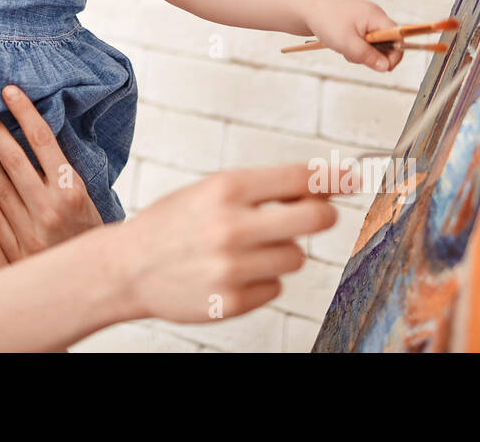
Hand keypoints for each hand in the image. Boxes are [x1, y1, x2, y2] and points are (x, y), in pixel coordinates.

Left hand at [0, 84, 103, 260]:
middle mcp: (50, 207)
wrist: (100, 278)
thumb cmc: (94, 232)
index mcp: (72, 188)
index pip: (42, 140)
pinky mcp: (19, 251)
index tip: (10, 91)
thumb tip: (41, 138)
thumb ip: (64, 172)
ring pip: (0, 187)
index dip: (24, 112)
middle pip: (14, 160)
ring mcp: (31, 231)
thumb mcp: (88, 197)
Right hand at [110, 161, 355, 323]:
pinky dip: (261, 282)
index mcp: (225, 188)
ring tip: (246, 250)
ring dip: (280, 252)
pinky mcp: (231, 301)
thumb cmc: (173, 223)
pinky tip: (231, 274)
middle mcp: (231, 225)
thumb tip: (323, 189)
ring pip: (296, 257)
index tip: (353, 179)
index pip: (299, 179)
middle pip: (317, 219)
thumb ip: (262, 189)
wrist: (126, 267)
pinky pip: (276, 289)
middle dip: (321, 216)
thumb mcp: (210, 190)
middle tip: (310, 216)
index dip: (333, 178)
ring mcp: (232, 267)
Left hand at [305, 0, 403, 72]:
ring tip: (344, 48)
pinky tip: (342, 45)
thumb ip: (367, 56)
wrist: (307, 9)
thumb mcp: (347, 43)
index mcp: (376, 16)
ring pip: (374, 46)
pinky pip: (364, 43)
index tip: (384, 67)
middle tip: (353, 54)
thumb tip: (385, 67)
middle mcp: (375, 17)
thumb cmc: (326, 20)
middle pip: (387, 43)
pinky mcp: (359, 26)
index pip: (398, 36)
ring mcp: (367, 21)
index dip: (395, 54)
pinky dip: (355, 48)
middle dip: (373, 55)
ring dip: (361, 53)